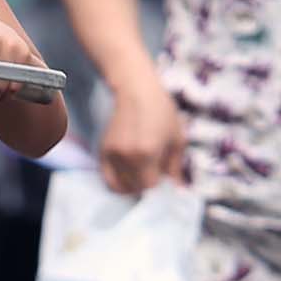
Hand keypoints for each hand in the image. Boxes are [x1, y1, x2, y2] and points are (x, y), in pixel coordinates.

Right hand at [97, 76, 186, 195]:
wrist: (136, 91)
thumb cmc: (161, 112)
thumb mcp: (177, 138)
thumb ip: (175, 167)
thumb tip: (176, 189)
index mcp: (147, 153)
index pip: (150, 186)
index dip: (158, 185)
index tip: (163, 177)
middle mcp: (127, 157)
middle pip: (135, 188)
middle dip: (146, 185)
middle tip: (154, 175)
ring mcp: (112, 155)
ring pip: (121, 186)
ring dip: (132, 186)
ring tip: (141, 175)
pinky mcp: (103, 152)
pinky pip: (108, 179)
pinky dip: (118, 183)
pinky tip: (128, 177)